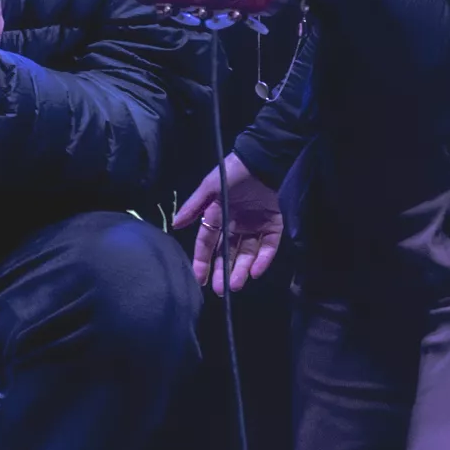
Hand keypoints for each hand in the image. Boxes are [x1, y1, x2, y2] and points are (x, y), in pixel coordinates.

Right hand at [171, 153, 282, 295]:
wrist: (263, 160)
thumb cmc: (233, 171)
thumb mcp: (210, 186)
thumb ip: (194, 206)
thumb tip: (176, 224)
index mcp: (219, 216)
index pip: (208, 243)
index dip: (202, 261)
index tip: (199, 279)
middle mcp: (236, 225)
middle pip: (228, 253)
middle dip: (223, 272)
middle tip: (220, 290)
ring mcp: (256, 226)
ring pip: (247, 254)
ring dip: (242, 270)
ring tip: (236, 285)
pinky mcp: (274, 226)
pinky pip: (268, 247)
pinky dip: (263, 259)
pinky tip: (256, 271)